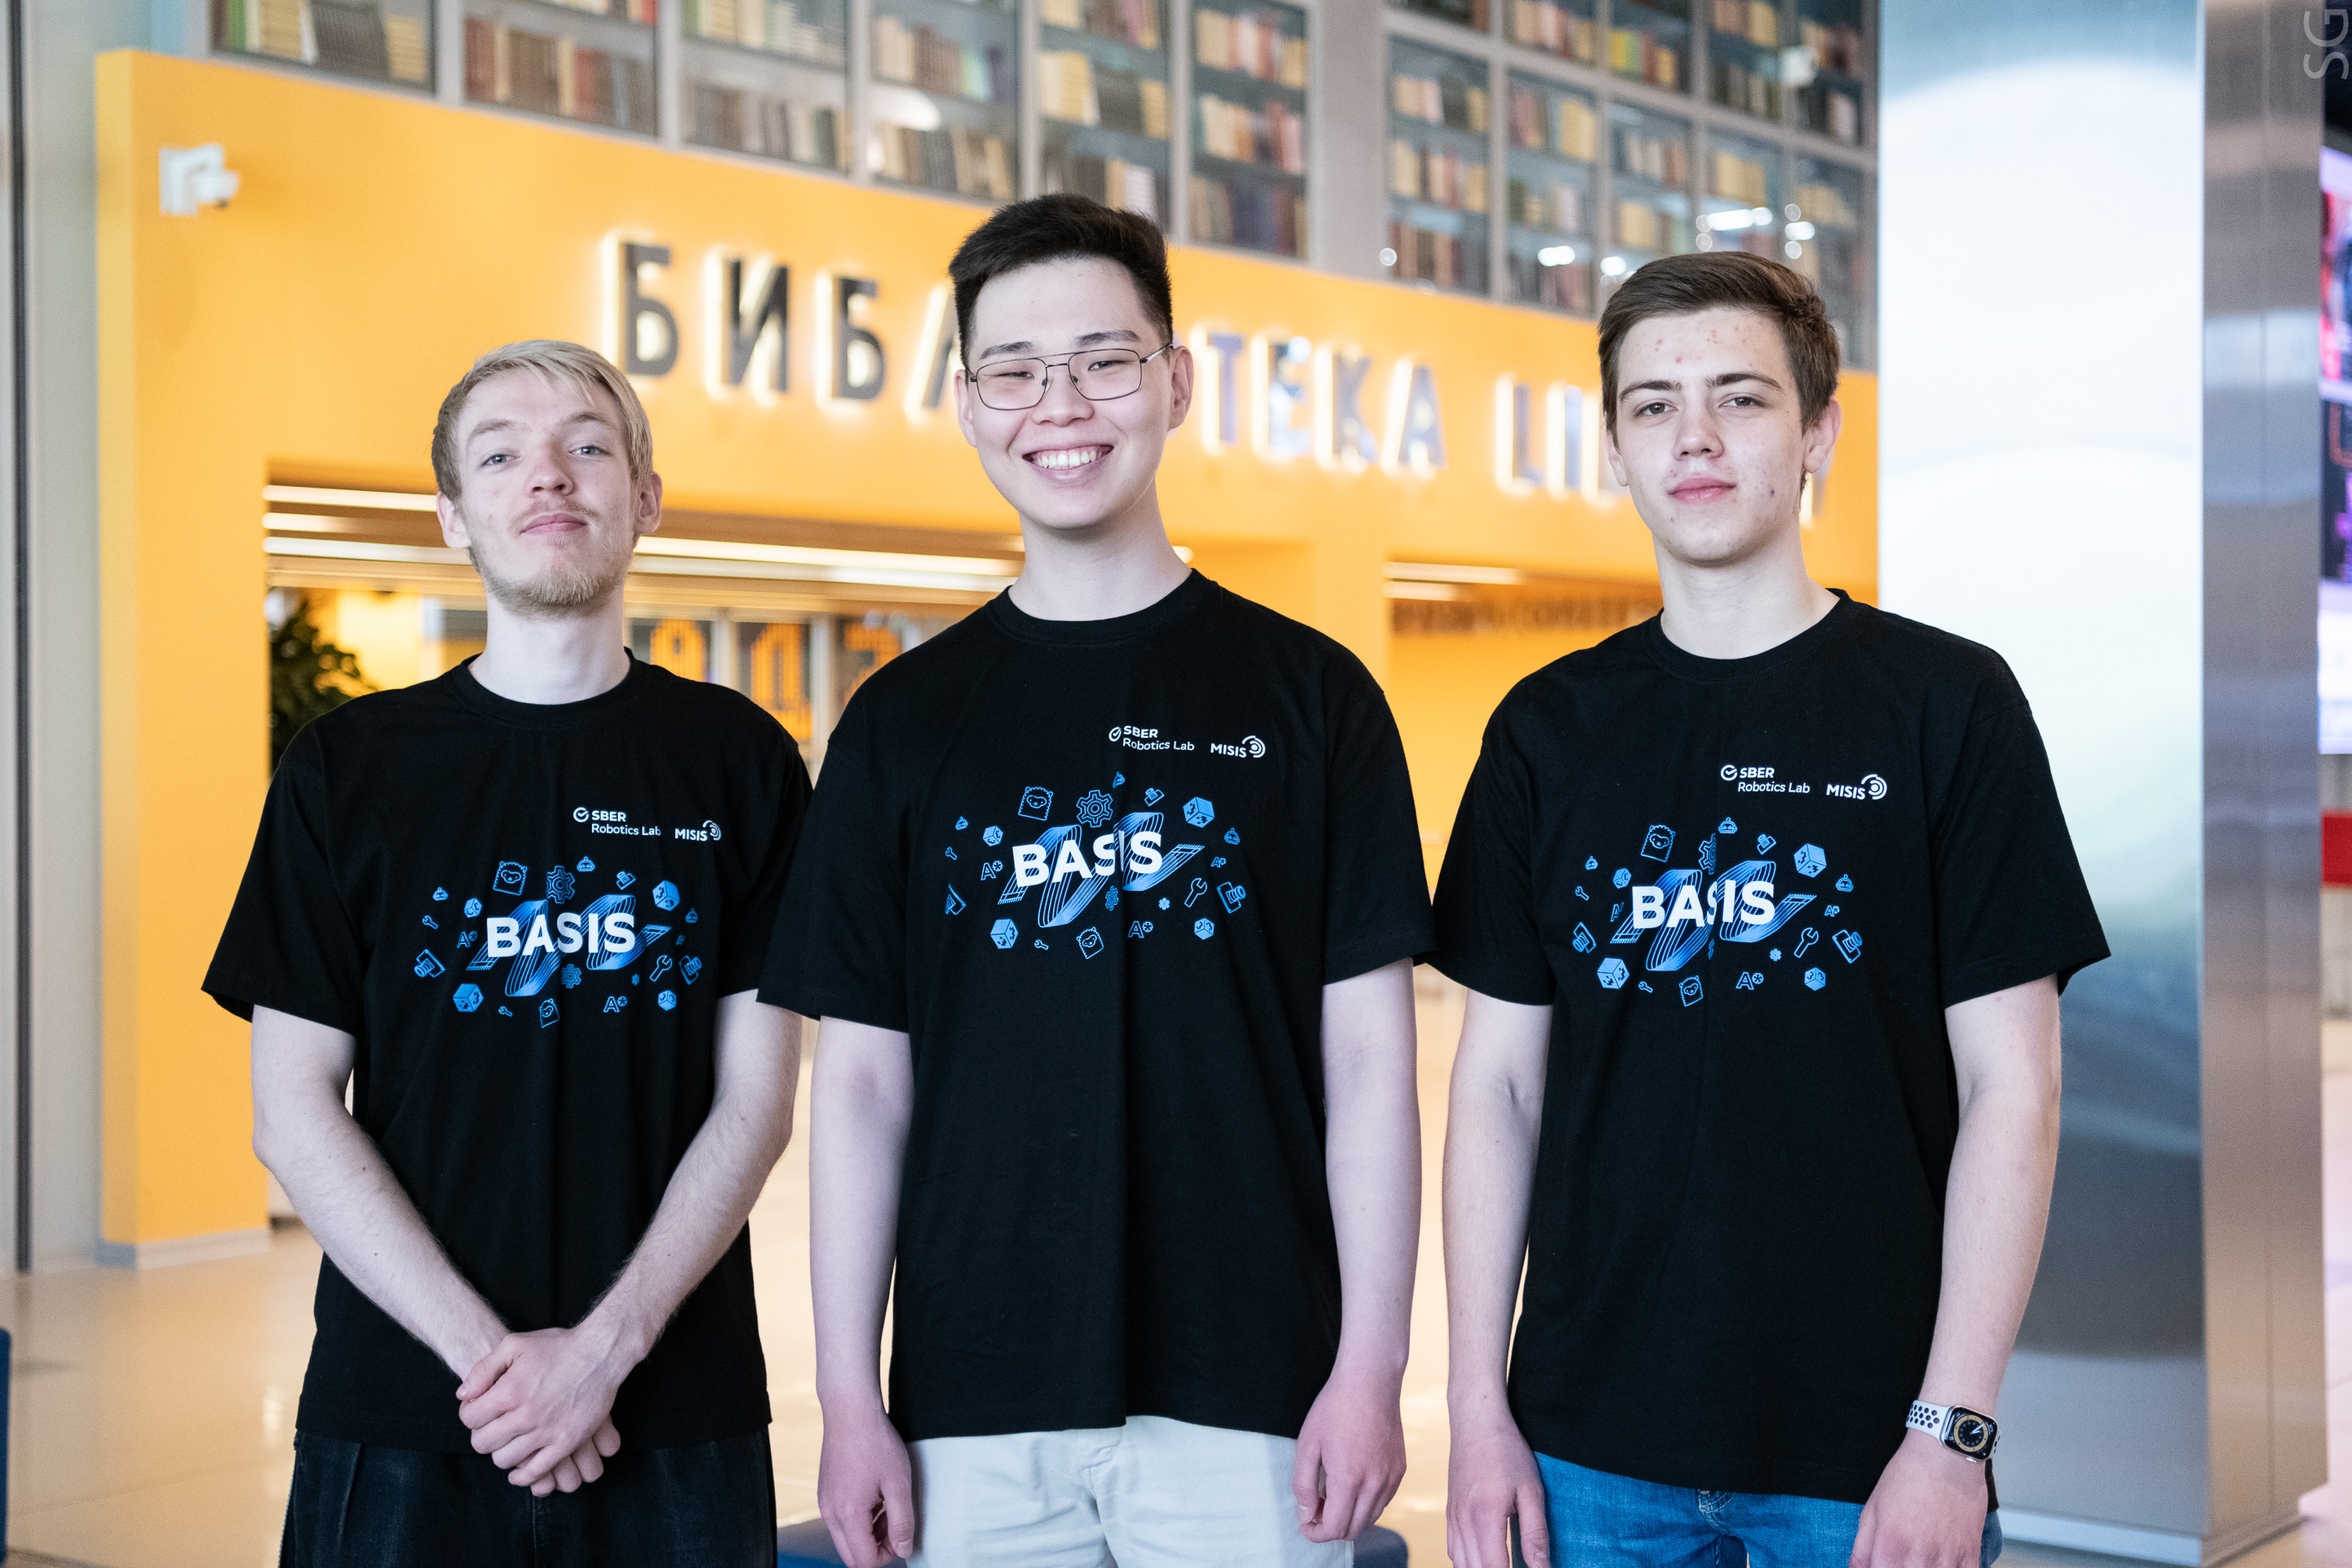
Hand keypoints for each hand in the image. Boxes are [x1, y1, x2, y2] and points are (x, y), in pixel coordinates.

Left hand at [457, 1325, 637, 1489]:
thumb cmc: (558, 1346)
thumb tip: (463, 1396)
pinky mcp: (566, 1442)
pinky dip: (522, 1476)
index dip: (470, 1414)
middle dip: (481, 1435)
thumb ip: (484, 1368)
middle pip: (483, 1443)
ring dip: (501, 1452)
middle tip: (492, 1427)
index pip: (470, 1419)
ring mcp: (547, 1431)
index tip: (480, 1410)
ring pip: (505, 1460)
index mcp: (510, 1390)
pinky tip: (519, 1469)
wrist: (601, 1353)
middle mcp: (526, 1414)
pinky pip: (536, 1472)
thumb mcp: (515, 1344)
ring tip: (509, 1440)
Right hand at [818, 1402, 915, 1566]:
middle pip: (851, 1556)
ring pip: (846, 1539)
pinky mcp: (825, 1493)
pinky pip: (841, 1521)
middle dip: (877, 1548)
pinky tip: (875, 1495)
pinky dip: (859, 1519)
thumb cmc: (876, 1442)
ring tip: (888, 1504)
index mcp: (848, 1515)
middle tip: (896, 1522)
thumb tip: (904, 1551)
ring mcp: (825, 1503)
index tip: (902, 1534)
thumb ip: (903, 1522)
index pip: (864, 1562)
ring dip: (869, 1533)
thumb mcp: (898, 1483)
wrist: (849, 1410)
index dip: (888, 1555)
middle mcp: (830, 1514)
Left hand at [1293, 1362, 1406, 1544]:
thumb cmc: (1335, 1409)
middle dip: (1331, 1528)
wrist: (1369, 1382)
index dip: (1316, 1533)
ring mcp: (1391, 1477)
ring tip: (1331, 1495)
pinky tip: (1351, 1484)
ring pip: (1370, 1519)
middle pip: (1353, 1530)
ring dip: (1349, 1517)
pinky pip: (1382, 1501)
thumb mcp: (1307, 1445)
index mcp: (1349, 1479)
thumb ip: (1303, 1486)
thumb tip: (1306, 1516)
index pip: (1335, 1528)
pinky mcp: (1400, 1470)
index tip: (1305, 1526)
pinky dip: (1365, 1504)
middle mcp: (1375, 1484)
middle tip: (1315, 1510)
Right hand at [1445, 1410, 1549, 1567]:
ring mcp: (1452, 1517)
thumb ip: (1535, 1534)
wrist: (1476, 1422)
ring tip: (1503, 1565)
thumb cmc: (1507, 1452)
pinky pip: (1453, 1549)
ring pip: (1460, 1563)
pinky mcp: (1449, 1512)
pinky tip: (1483, 1560)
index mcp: (1485, 1517)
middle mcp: (1463, 1521)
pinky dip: (1467, 1562)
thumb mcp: (1530, 1491)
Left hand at [1851, 1431, 1988, 1567]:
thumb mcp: (1873, 1508)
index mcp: (1890, 1545)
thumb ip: (1862, 1547)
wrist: (1945, 1455)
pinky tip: (1942, 1562)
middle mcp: (1918, 1556)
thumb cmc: (1907, 1476)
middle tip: (1903, 1554)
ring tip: (1922, 1556)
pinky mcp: (1971, 1554)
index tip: (1883, 1562)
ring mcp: (1947, 1557)